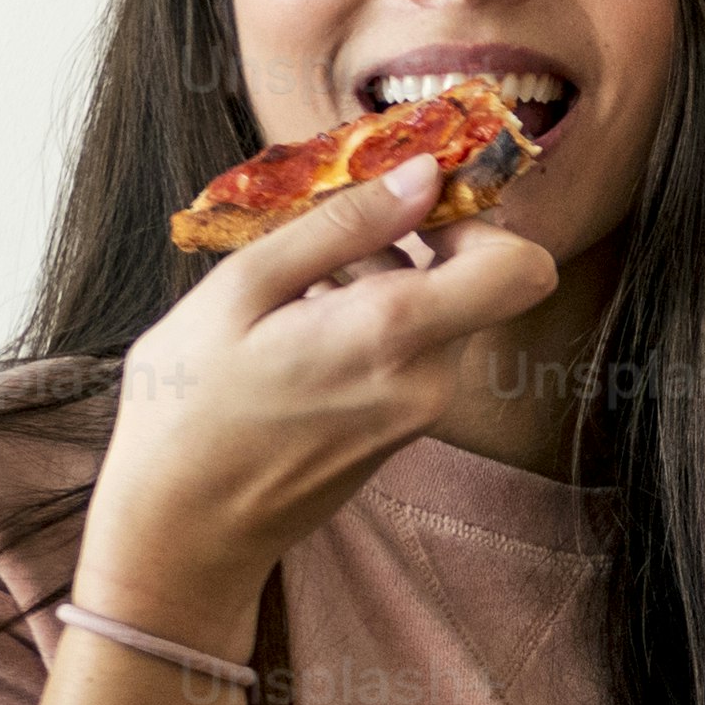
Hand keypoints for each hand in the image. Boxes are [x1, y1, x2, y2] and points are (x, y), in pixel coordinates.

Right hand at [74, 164, 565, 646]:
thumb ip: (344, 224)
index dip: (482, 221)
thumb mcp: (245, 287)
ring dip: (377, 283)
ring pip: (436, 314)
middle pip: (471, 283)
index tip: (412, 205)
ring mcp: (419, 413)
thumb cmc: (189, 404)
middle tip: (320, 243)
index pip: (524, 267)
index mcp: (395, 335)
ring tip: (289, 295)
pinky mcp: (399, 431)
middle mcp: (428, 380)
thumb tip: (424, 172)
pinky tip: (294, 333)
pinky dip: (367, 325)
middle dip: (409, 246)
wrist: (181, 532)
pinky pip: (410, 352)